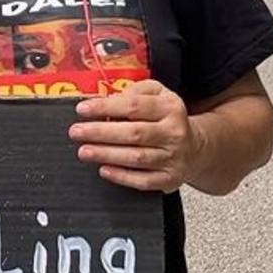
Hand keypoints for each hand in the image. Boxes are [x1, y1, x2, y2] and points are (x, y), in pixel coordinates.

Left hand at [69, 80, 203, 192]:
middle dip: (101, 133)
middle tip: (77, 132)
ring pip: (136, 158)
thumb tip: (108, 99)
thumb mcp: (158, 94)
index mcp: (170, 108)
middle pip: (134, 133)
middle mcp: (173, 132)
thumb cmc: (168, 119)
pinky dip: (121, 176)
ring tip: (84, 151)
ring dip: (106, 154)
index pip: (134, 106)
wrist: (195, 147)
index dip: (106, 107)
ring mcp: (172, 157)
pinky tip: (104, 169)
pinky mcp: (169, 178)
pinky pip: (143, 181)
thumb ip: (134, 91)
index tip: (84, 109)